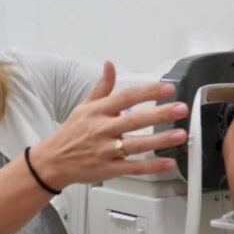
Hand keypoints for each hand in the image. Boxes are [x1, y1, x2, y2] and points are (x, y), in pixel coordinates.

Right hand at [30, 61, 188, 188]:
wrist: (53, 161)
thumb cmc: (71, 133)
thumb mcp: (84, 106)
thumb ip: (102, 87)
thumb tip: (110, 65)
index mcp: (99, 111)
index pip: (126, 97)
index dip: (148, 91)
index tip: (167, 87)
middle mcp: (102, 129)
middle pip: (135, 120)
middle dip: (160, 114)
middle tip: (180, 109)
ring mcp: (105, 150)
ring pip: (136, 145)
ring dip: (160, 141)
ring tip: (180, 135)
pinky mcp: (108, 169)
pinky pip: (133, 168)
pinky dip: (151, 167)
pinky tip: (167, 163)